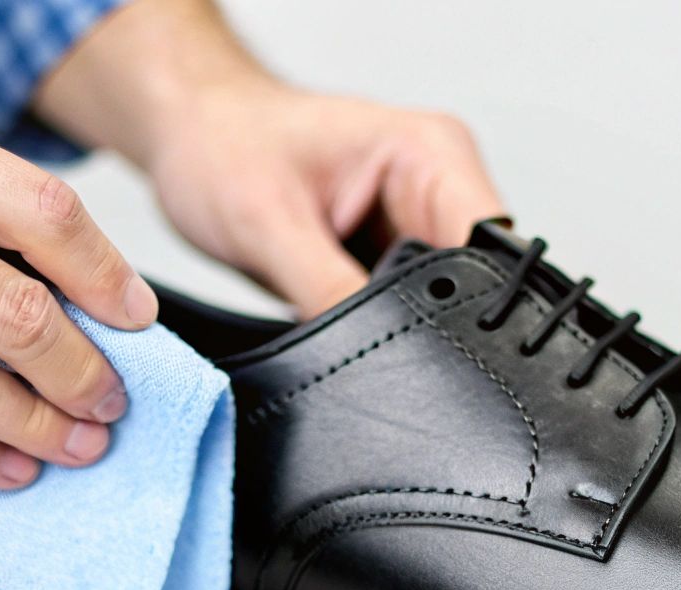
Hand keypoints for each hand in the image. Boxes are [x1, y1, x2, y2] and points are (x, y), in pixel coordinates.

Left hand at [144, 85, 505, 316]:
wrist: (190, 135)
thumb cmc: (221, 145)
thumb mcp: (266, 223)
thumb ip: (327, 292)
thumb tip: (368, 363)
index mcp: (430, 155)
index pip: (491, 246)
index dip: (473, 306)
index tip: (435, 352)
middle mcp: (436, 189)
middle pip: (477, 285)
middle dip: (432, 326)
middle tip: (369, 347)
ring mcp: (416, 227)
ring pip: (442, 307)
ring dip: (402, 331)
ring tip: (341, 323)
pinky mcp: (391, 260)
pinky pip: (406, 313)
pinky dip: (379, 332)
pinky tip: (344, 335)